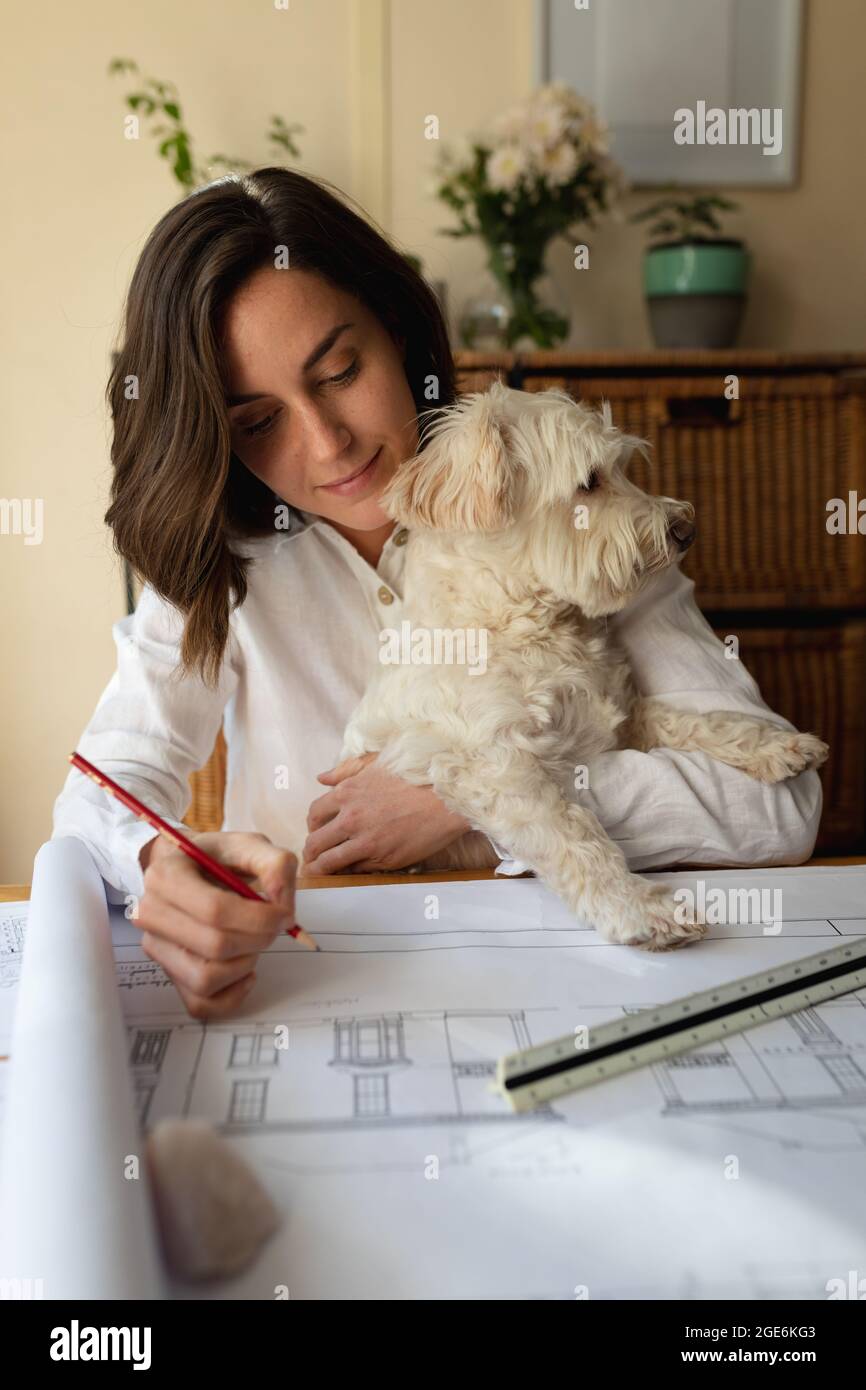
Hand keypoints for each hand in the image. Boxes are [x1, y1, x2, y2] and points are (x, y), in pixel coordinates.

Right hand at [135, 831, 297, 1019]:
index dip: (259, 918)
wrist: (190, 869)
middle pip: (213, 946)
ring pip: (205, 979)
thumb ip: (275, 864)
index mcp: (166, 875)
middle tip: (273, 926)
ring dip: (244, 965)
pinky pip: (199, 1004)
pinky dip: (231, 996)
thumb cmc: (219, 858)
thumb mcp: (250, 845)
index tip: (284, 914)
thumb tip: (282, 904)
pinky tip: (245, 971)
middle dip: (257, 939)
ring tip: (253, 942)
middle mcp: (151, 913)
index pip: (214, 910)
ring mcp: (156, 947)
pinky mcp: (168, 973)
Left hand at [302, 752, 470, 873]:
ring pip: (329, 862)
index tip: (316, 832)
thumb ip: (346, 771)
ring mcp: (365, 840)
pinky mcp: (382, 858)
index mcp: (347, 792)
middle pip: (315, 842)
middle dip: (310, 853)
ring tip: (320, 874)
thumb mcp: (376, 764)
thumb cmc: (415, 777)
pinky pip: (356, 870)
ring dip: (321, 869)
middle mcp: (350, 817)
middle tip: (312, 859)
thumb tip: (322, 778)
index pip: (314, 814)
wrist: (447, 797)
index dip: (312, 826)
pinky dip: (350, 872)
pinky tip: (349, 872)